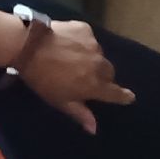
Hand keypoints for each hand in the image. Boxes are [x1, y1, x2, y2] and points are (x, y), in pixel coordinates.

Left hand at [18, 20, 133, 134]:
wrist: (30, 46)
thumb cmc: (43, 79)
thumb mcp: (60, 101)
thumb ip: (80, 113)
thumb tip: (94, 129)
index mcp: (94, 85)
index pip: (115, 93)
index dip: (123, 96)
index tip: (129, 97)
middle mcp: (99, 65)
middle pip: (108, 73)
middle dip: (101, 77)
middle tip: (85, 79)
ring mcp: (94, 45)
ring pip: (99, 55)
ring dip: (91, 59)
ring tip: (72, 60)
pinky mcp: (86, 29)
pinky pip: (89, 39)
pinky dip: (82, 44)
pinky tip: (67, 45)